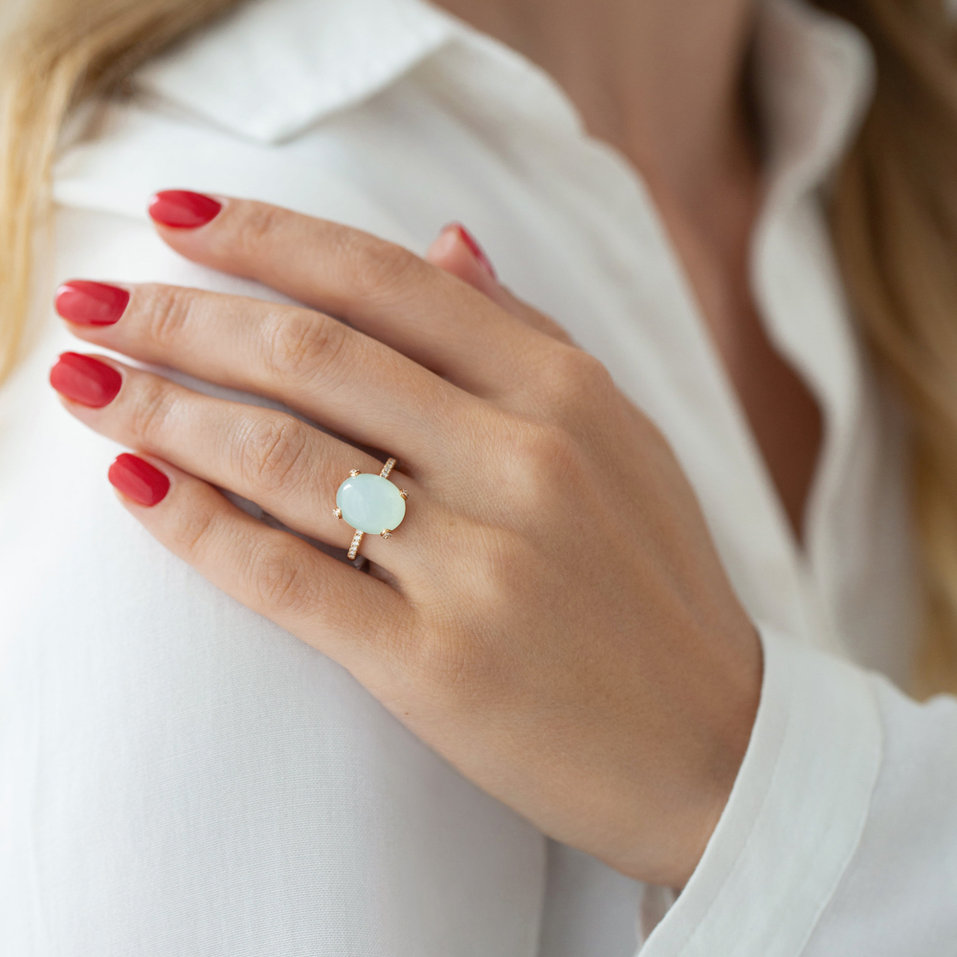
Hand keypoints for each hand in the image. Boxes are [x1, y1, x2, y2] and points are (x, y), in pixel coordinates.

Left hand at [49, 190, 761, 888]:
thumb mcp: (623, 437)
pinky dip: (195, 526)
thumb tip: (445, 236)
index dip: (267, 237)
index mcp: (565, 394)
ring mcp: (479, 567)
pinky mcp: (437, 666)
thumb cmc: (658, 585)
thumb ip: (528, 334)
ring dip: (163, 410)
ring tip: (86, 382)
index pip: (385, 282)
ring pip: (282, 456)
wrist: (711, 745)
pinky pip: (285, 577)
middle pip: (313, 354)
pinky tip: (135, 488)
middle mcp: (522, 463)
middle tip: (93, 297)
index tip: (177, 215)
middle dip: (182, 314)